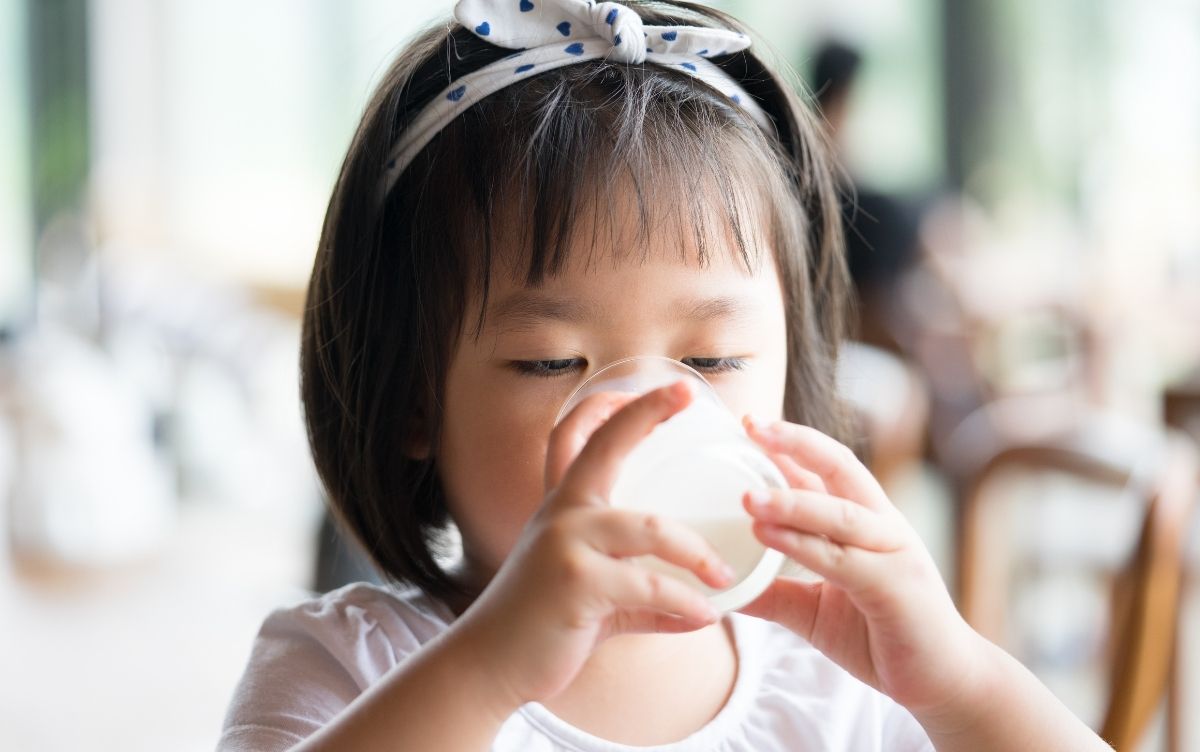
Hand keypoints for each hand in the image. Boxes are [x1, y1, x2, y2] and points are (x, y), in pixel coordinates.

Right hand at [455, 381, 734, 707]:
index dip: (622, 406)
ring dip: (698, 554)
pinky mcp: (575, 584)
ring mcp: (565, 544)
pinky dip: (685, 603)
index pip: (586, 435)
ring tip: (724, 577)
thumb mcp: (594, 591)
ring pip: (651, 529)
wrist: (491, 664)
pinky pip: (648, 586)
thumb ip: (642, 587)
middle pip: (608, 447)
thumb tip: (706, 606)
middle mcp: (562, 512)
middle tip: (691, 395)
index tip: (668, 386)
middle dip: (648, 413)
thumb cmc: (546, 624)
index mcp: (565, 504)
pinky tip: (705, 616)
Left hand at [735, 417, 982, 716]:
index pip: (825, 471)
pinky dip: (802, 543)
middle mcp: (881, 527)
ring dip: (791, 500)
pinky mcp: (893, 586)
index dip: (789, 446)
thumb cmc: (882, 638)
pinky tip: (767, 534)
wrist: (943, 682)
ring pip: (838, 513)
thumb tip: (723, 584)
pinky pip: (841, 558)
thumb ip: (774, 593)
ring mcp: (891, 552)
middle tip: (752, 424)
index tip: (749, 424)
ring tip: (747, 495)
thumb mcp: (814, 611)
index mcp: (865, 524)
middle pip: (840, 468)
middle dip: (796, 443)